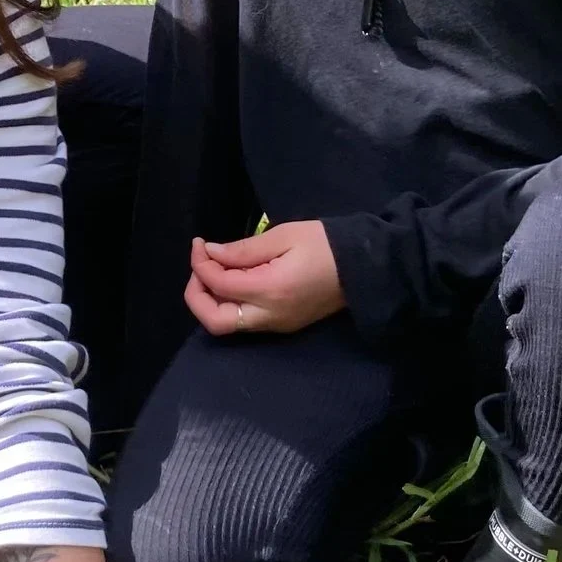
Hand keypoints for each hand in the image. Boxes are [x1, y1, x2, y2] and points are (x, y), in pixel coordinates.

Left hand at [184, 222, 343, 336]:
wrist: (364, 267)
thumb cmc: (326, 244)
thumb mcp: (284, 236)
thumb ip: (243, 249)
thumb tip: (210, 254)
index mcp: (270, 290)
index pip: (218, 285)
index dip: (200, 264)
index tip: (200, 244)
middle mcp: (270, 316)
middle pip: (215, 321)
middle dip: (197, 295)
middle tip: (200, 266)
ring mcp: (277, 325)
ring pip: (228, 325)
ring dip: (211, 300)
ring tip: (214, 270)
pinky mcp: (284, 325)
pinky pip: (245, 322)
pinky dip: (229, 304)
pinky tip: (232, 280)